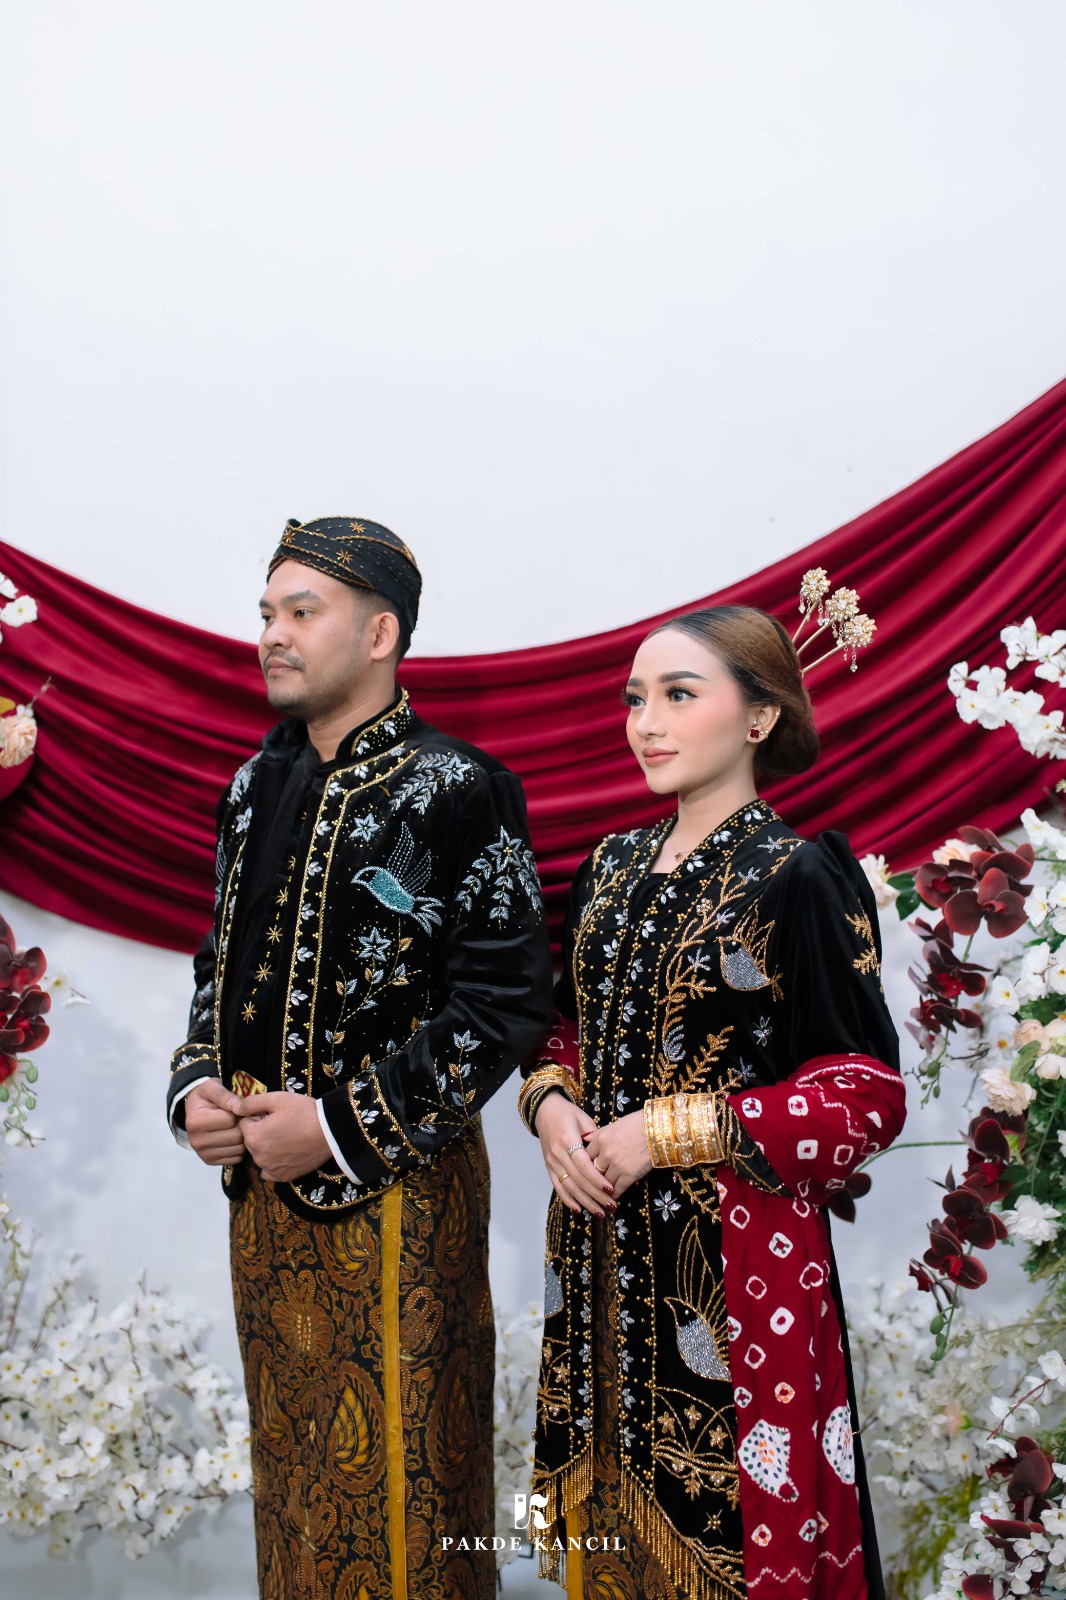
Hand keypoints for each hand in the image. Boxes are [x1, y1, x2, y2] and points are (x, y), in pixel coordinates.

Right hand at [185, 1079, 245, 1166]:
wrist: (194, 1109)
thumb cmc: (205, 1097)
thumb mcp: (212, 1088)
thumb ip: (225, 1096)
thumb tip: (239, 1107)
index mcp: (195, 1122)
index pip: (230, 1120)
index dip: (238, 1112)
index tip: (236, 1107)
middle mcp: (196, 1141)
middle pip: (235, 1136)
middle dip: (242, 1125)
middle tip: (240, 1118)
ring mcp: (202, 1153)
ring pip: (238, 1149)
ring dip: (243, 1138)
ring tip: (237, 1127)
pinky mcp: (210, 1161)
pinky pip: (235, 1159)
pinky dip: (239, 1149)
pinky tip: (234, 1138)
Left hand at [234, 1092, 330, 1182]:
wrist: (330, 1132)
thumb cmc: (303, 1112)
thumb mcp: (277, 1099)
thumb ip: (251, 1103)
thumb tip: (235, 1108)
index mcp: (254, 1137)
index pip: (245, 1123)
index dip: (258, 1115)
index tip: (274, 1114)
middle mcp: (258, 1156)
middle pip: (251, 1140)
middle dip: (261, 1131)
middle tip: (282, 1124)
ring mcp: (270, 1169)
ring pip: (260, 1154)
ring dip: (267, 1146)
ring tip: (288, 1137)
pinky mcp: (282, 1177)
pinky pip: (268, 1171)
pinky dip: (273, 1163)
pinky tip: (286, 1153)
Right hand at [534, 1091, 614, 1216]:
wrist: (544, 1110)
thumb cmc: (568, 1113)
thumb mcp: (584, 1119)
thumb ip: (595, 1138)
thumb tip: (607, 1156)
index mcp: (568, 1140)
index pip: (583, 1165)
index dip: (597, 1179)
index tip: (611, 1190)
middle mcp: (558, 1153)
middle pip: (578, 1180)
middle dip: (595, 1195)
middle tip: (611, 1206)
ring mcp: (551, 1162)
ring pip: (569, 1187)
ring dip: (584, 1202)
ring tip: (599, 1212)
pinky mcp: (548, 1167)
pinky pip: (558, 1186)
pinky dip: (567, 1199)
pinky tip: (578, 1210)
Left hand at [583, 1109, 652, 1199]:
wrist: (658, 1129)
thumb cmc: (637, 1123)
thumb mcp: (614, 1125)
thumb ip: (598, 1134)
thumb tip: (584, 1138)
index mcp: (601, 1139)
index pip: (586, 1156)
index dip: (586, 1163)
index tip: (588, 1169)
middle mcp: (606, 1152)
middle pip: (594, 1170)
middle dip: (594, 1177)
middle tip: (593, 1183)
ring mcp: (618, 1164)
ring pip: (604, 1181)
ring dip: (604, 1187)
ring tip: (603, 1192)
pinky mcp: (630, 1174)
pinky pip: (618, 1188)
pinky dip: (614, 1193)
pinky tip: (613, 1196)